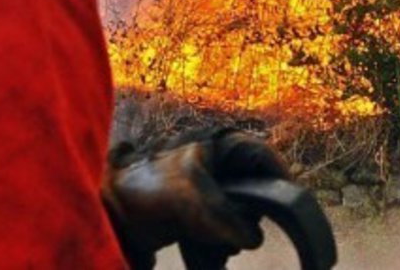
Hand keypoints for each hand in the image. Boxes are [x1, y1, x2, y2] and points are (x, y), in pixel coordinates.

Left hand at [102, 128, 290, 269]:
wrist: (108, 211)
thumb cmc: (146, 189)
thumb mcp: (193, 200)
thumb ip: (227, 218)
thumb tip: (252, 238)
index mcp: (218, 145)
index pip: (264, 157)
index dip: (281, 181)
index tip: (291, 211)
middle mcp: (217, 164)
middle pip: (257, 192)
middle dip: (249, 218)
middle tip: (240, 235)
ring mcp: (207, 190)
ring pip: (240, 216)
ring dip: (232, 236)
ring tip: (216, 247)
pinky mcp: (197, 213)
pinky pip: (222, 231)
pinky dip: (218, 245)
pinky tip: (206, 255)